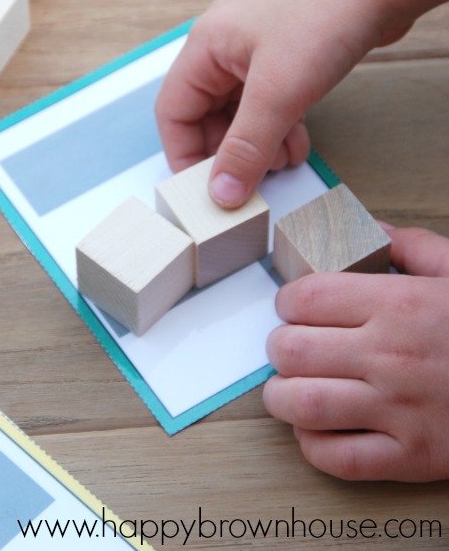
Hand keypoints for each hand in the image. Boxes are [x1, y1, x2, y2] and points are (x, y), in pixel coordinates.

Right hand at [155, 0, 381, 206]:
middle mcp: (223, 46)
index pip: (174, 111)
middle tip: (247, 182)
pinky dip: (278, 128)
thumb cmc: (325, 17)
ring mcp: (254, 50)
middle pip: (206, 115)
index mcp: (205, 45)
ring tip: (281, 163)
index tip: (201, 190)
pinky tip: (297, 146)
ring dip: (257, 144)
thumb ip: (246, 147)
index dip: (184, 153)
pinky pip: (268, 103)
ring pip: (240, 112)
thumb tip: (221, 193)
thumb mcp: (278, 94)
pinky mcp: (284, 56)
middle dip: (228, 152)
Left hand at [263, 225, 448, 480]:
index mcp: (399, 305)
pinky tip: (316, 428)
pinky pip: (338, 459)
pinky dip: (313, 445)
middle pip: (292, 350)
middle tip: (287, 345)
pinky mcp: (412, 457)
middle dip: (278, 346)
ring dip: (282, 396)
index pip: (306, 298)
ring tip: (289, 387)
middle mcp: (391, 356)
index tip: (291, 306)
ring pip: (304, 404)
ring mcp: (400, 410)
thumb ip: (412, 246)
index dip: (286, 300)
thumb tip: (370, 230)